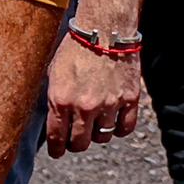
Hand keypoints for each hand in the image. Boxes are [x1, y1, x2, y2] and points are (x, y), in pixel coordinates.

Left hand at [42, 32, 144, 157]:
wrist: (104, 31)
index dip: (57, 149)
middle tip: (75, 141)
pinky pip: (126, 128)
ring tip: (94, 126)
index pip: (57, 137)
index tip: (57, 153)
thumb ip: (54, 100)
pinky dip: (120, 130)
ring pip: (103, 137)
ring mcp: (109, 104)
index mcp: (60, 100)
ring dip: (97, 134)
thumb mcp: (53, 74)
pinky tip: (114, 124)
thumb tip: (53, 121)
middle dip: (75, 145)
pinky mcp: (130, 99)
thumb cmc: (74, 50)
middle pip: (81, 143)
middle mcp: (84, 106)